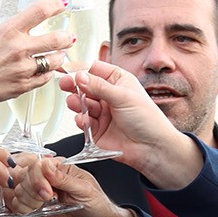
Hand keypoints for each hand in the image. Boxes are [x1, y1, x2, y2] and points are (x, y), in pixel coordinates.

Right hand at [0, 0, 74, 104]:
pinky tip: (44, 70)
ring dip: (58, 57)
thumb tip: (24, 28)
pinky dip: (47, 73)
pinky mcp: (25, 85)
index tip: (61, 4)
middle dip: (66, 37)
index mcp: (8, 31)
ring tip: (57, 55)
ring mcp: (23, 68)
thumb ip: (10, 32)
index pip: (40, 10)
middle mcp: (19, 48)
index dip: (55, 4)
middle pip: (57, 38)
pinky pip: (46, 78)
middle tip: (68, 37)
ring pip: (55, 60)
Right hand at [5, 154, 121, 216]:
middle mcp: (47, 179)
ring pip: (18, 190)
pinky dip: (22, 209)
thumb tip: (47, 166)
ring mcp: (39, 194)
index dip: (38, 179)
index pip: (37, 166)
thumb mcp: (84, 190)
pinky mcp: (36, 209)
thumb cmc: (97, 205)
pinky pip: (18, 205)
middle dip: (31, 191)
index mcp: (59, 169)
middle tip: (48, 200)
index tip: (48, 193)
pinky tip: (34, 212)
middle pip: (23, 177)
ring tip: (42, 207)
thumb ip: (64, 179)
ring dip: (26, 201)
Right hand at [62, 64, 200, 188]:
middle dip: (74, 86)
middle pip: (84, 86)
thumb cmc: (147, 119)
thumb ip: (99, 87)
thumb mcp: (123, 96)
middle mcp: (108, 95)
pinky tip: (84, 120)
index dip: (80, 69)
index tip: (66, 68)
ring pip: (81, 103)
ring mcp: (102, 112)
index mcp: (117, 81)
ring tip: (75, 103)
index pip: (94, 69)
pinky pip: (83, 121)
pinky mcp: (96, 129)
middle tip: (66, 85)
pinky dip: (81, 120)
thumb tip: (80, 76)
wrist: (152, 148)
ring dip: (76, 103)